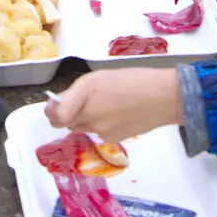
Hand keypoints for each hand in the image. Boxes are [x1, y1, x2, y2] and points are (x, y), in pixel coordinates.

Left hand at [44, 68, 182, 142]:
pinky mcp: (111, 140)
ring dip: (83, 120)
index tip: (54, 105)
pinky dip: (100, 126)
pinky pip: (97, 134)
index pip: (55, 114)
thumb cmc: (135, 79)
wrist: (164, 97)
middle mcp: (89, 115)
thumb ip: (77, 91)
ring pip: (80, 129)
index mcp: (85, 92)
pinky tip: (115, 115)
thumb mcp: (100, 76)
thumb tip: (60, 102)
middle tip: (79, 104)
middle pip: (65, 123)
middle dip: (67, 115)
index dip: (51, 110)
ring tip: (103, 106)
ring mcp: (100, 130)